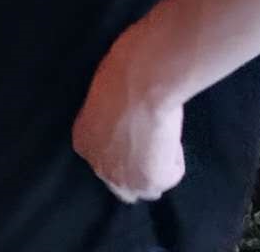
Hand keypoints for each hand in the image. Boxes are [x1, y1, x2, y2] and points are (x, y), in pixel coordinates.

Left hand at [71, 23, 185, 203]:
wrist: (140, 80)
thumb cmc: (122, 73)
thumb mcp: (104, 95)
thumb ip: (109, 116)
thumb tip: (123, 114)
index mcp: (84, 142)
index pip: (104, 158)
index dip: (123, 148)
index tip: (136, 131)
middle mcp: (98, 167)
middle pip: (123, 184)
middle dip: (138, 169)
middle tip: (154, 143)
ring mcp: (124, 179)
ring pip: (148, 186)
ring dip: (158, 165)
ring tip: (164, 134)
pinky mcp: (150, 181)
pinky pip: (171, 173)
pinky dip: (176, 156)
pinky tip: (171, 133)